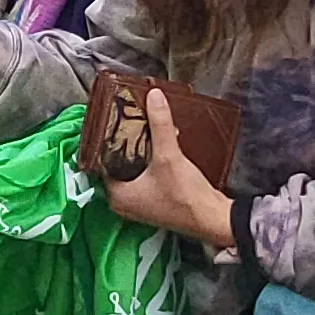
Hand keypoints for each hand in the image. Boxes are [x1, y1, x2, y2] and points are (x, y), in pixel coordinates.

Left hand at [103, 89, 234, 251]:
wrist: (212, 219)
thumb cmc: (186, 196)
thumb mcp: (168, 156)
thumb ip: (160, 125)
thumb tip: (153, 95)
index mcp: (116, 196)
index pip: (102, 160)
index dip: (108, 138)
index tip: (114, 118)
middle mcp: (123, 202)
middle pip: (117, 163)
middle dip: (126, 142)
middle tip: (130, 118)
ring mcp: (140, 203)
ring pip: (132, 168)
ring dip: (140, 150)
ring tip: (145, 127)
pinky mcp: (155, 200)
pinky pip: (145, 175)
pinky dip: (151, 160)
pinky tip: (159, 144)